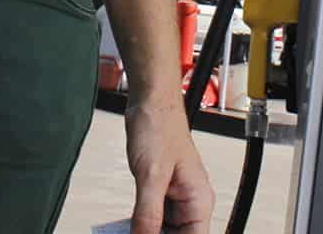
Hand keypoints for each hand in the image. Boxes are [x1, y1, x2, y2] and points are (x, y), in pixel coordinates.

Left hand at [125, 95, 213, 232]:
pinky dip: (139, 226)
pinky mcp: (159, 193)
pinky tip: (124, 229)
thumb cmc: (160, 125)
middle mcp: (190, 203)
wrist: (149, 101)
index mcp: (199, 201)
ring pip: (163, 231)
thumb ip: (148, 213)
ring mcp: (174, 199)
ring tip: (125, 233)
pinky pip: (151, 219)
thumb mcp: (151, 175)